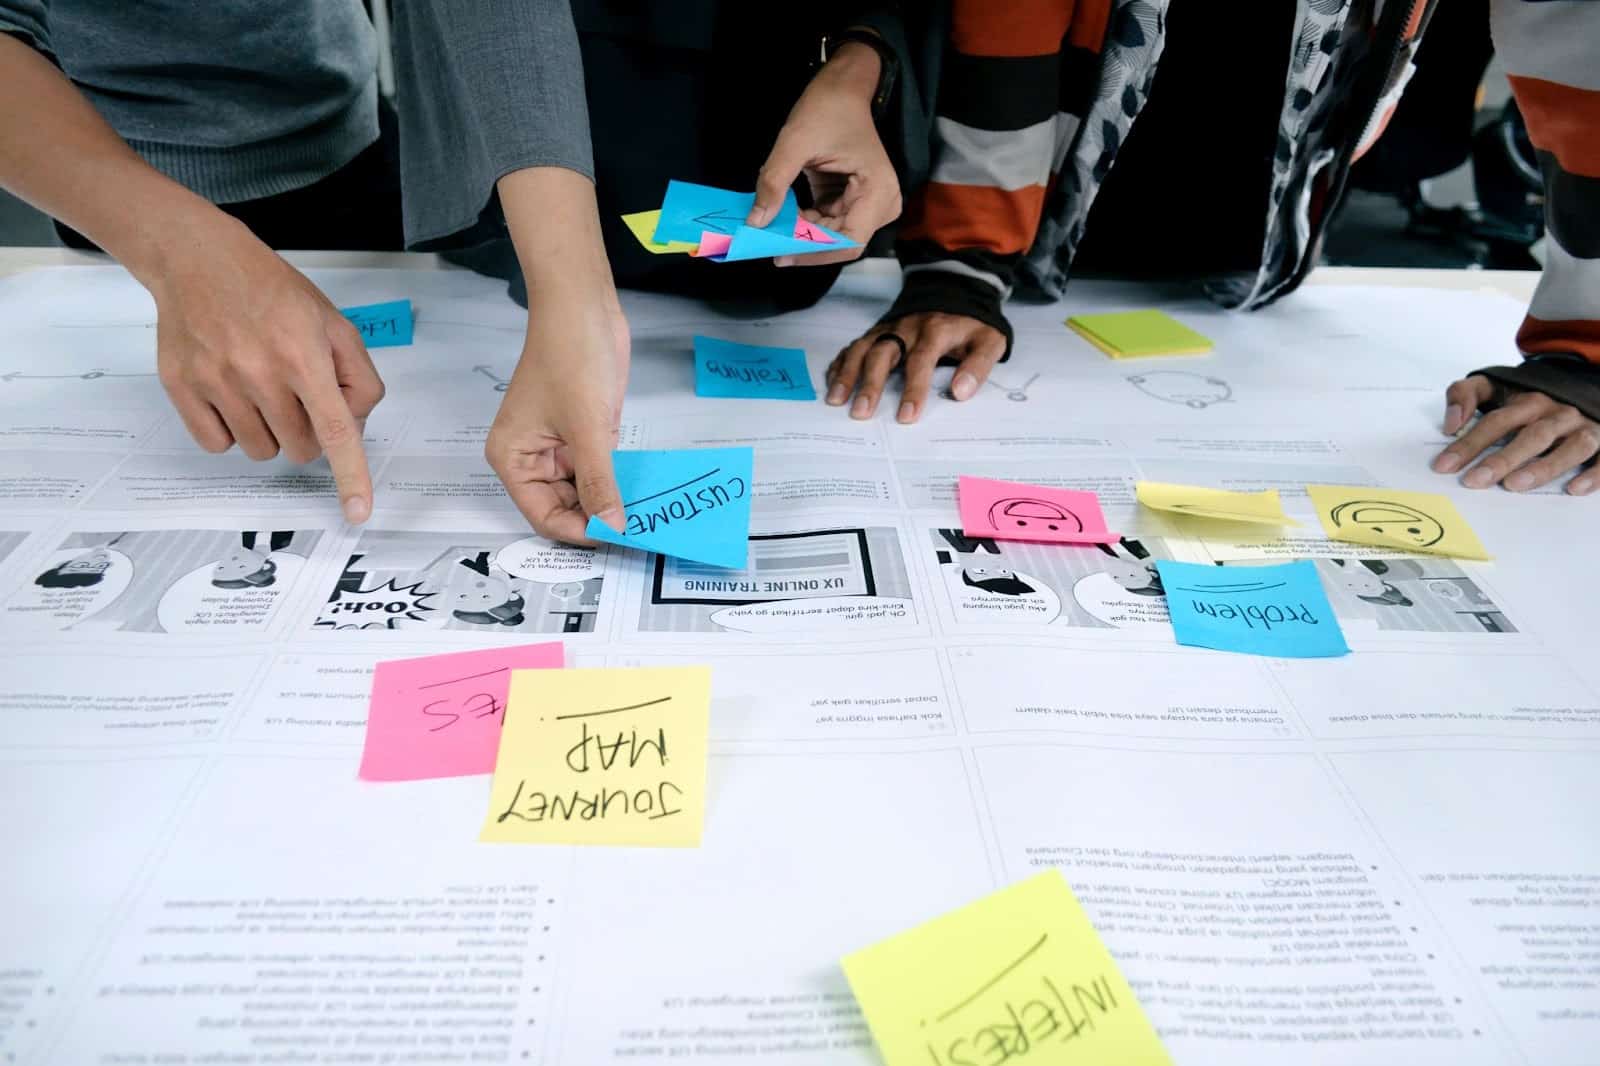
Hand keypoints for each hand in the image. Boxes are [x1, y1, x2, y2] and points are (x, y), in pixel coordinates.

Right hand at [152, 215, 382, 521]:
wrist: (198, 260)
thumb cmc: (271, 291)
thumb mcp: (333, 322)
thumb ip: (357, 377)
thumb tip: (354, 427)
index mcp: (303, 354)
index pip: (335, 429)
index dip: (350, 475)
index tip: (358, 512)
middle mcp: (258, 371)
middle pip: (301, 449)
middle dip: (309, 433)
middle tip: (298, 396)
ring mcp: (216, 381)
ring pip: (261, 451)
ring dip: (270, 432)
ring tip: (262, 388)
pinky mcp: (181, 387)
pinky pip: (217, 445)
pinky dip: (230, 431)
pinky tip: (231, 395)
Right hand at [486, 289, 629, 543]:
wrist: (583, 306)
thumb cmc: (571, 358)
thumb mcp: (587, 428)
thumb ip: (599, 482)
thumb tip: (612, 527)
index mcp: (513, 459)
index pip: (543, 515)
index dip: (577, 531)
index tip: (616, 538)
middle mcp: (532, 458)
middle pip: (564, 508)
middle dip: (596, 519)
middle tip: (637, 531)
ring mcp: (559, 447)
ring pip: (584, 491)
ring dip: (610, 502)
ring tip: (645, 515)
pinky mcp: (584, 434)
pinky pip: (599, 469)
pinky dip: (618, 480)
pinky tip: (643, 492)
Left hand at [747, 39, 899, 266]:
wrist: (843, 88)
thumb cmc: (827, 108)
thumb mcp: (794, 142)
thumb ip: (774, 183)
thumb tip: (756, 222)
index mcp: (877, 191)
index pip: (849, 242)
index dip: (815, 253)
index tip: (781, 254)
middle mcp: (880, 204)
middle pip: (840, 242)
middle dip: (804, 243)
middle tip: (767, 241)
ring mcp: (868, 205)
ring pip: (831, 236)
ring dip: (801, 234)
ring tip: (771, 225)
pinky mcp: (853, 203)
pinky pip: (827, 224)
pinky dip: (804, 223)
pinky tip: (783, 215)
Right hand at [827, 312, 1007, 422]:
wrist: (956, 290)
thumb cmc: (970, 324)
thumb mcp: (989, 341)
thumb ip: (978, 366)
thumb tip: (961, 392)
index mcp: (935, 331)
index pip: (921, 361)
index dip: (913, 390)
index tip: (907, 416)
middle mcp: (906, 328)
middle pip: (882, 354)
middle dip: (870, 384)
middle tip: (861, 413)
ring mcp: (888, 328)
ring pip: (861, 348)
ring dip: (847, 374)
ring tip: (836, 400)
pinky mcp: (877, 331)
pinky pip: (854, 346)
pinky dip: (840, 364)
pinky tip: (832, 383)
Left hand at [1432, 375, 1598, 494]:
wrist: (1580, 385)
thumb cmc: (1527, 398)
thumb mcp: (1494, 386)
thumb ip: (1464, 394)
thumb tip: (1450, 423)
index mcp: (1527, 401)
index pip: (1496, 422)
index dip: (1469, 444)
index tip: (1444, 465)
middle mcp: (1557, 413)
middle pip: (1531, 435)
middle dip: (1502, 459)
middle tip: (1474, 481)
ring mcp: (1584, 427)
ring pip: (1570, 447)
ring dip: (1544, 466)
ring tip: (1514, 485)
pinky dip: (1594, 474)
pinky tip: (1574, 489)